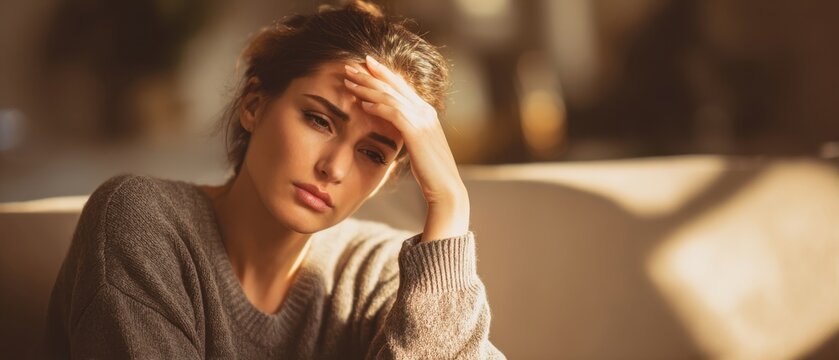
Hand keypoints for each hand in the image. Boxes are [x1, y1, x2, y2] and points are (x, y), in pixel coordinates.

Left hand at [344, 55, 468, 242]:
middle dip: (370, 74)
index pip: (401, 86)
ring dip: (367, 88)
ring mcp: (422, 120)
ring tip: (349, 82)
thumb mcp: (419, 147)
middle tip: (349, 66)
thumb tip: (393, 128)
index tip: (365, 65)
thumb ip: (408, 132)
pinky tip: (361, 105)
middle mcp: (425, 111)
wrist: (446, 189)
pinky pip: (392, 113)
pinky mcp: (416, 132)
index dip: (383, 73)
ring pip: (390, 96)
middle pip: (394, 86)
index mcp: (426, 112)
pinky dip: (376, 107)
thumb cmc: (431, 173)